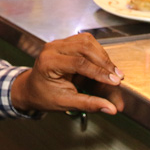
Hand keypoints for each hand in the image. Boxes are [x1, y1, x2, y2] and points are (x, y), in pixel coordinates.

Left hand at [10, 33, 124, 115]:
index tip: (115, 82)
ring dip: (103, 56)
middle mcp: (52, 48)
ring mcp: (58, 43)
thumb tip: (110, 108)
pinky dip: (98, 52)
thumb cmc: (44, 96)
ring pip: (87, 41)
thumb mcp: (65, 102)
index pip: (79, 63)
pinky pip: (85, 41)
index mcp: (48, 62)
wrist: (32, 89)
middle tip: (117, 77)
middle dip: (104, 63)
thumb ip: (89, 104)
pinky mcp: (66, 42)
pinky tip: (104, 64)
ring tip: (113, 72)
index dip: (100, 72)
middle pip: (85, 47)